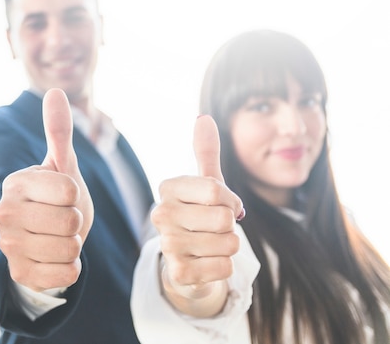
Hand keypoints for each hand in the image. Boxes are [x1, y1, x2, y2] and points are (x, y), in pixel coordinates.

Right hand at [0, 88, 93, 291]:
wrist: (49, 238)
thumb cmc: (57, 197)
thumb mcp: (61, 164)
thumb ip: (58, 131)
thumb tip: (55, 92)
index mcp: (15, 183)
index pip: (69, 190)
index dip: (76, 195)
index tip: (63, 196)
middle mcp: (4, 214)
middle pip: (70, 222)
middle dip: (76, 222)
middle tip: (63, 219)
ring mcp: (9, 246)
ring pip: (69, 249)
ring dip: (74, 244)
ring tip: (60, 237)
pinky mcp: (19, 273)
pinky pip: (66, 274)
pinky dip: (71, 267)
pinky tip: (56, 257)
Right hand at [151, 115, 244, 316]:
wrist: (188, 260)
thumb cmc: (200, 216)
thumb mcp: (206, 184)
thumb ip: (205, 152)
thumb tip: (204, 118)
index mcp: (168, 188)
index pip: (216, 190)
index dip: (231, 201)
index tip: (225, 205)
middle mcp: (161, 214)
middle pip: (225, 218)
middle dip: (231, 226)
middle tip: (217, 229)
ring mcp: (166, 245)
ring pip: (229, 244)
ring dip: (229, 247)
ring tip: (212, 245)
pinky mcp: (178, 273)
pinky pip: (224, 267)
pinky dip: (225, 267)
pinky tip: (208, 263)